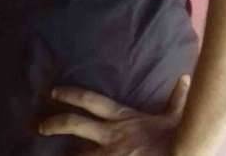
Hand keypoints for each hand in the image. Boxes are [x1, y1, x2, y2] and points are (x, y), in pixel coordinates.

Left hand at [38, 74, 191, 154]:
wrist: (180, 153)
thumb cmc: (176, 139)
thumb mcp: (174, 116)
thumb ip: (176, 97)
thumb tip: (185, 78)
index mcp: (121, 118)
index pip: (90, 101)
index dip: (70, 94)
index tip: (54, 93)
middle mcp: (110, 135)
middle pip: (74, 124)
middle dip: (54, 124)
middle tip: (40, 126)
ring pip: (78, 154)